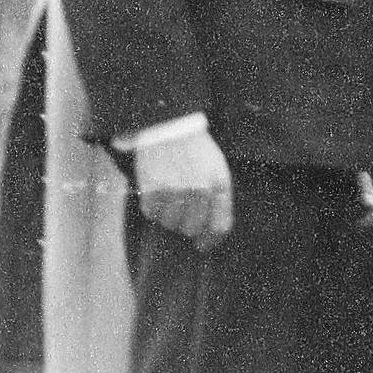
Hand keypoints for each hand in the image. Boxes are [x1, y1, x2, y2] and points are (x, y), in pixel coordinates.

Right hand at [135, 128, 233, 248]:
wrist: (169, 126)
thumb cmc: (195, 149)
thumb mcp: (217, 168)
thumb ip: (218, 197)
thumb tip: (209, 232)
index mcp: (219, 185)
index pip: (219, 226)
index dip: (211, 240)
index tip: (202, 245)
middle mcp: (200, 191)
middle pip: (192, 229)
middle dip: (187, 224)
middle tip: (180, 210)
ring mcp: (176, 191)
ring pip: (171, 224)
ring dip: (168, 216)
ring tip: (168, 196)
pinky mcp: (153, 189)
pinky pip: (152, 214)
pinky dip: (152, 208)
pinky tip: (156, 191)